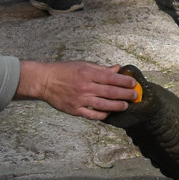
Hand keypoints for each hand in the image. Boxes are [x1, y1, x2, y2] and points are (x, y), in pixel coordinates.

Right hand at [16, 60, 135, 119]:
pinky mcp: (74, 110)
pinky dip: (102, 115)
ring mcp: (80, 99)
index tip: (133, 83)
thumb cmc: (64, 71)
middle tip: (134, 96)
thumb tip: (117, 69)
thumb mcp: (83, 65)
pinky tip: (109, 113)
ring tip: (125, 106)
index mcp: (88, 73)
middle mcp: (85, 87)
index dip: (124, 81)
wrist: (44, 81)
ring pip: (103, 105)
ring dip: (117, 106)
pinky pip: (92, 115)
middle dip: (125, 94)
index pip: (111, 78)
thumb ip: (101, 69)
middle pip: (110, 92)